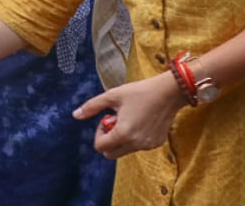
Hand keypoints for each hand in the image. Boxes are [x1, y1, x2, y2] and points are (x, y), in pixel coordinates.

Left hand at [73, 72, 187, 158]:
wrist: (169, 92)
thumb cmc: (140, 92)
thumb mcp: (112, 96)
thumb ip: (92, 107)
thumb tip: (75, 115)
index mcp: (124, 133)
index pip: (100, 147)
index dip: (99, 133)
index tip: (106, 119)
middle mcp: (136, 144)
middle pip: (111, 154)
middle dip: (108, 140)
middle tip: (114, 122)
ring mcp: (148, 145)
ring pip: (125, 150)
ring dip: (121, 139)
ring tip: (128, 118)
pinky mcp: (157, 143)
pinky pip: (139, 146)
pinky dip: (134, 138)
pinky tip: (141, 121)